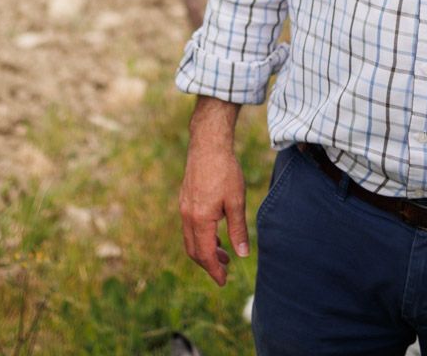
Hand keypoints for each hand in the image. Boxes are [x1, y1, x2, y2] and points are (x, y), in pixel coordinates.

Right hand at [179, 140, 249, 285]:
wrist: (208, 144)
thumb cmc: (225, 171)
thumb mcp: (236, 202)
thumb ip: (238, 230)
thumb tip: (242, 254)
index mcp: (200, 219)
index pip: (205, 254)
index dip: (215, 270)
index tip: (224, 282)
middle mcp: (187, 216)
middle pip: (194, 251)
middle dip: (209, 264)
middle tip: (225, 272)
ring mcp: (184, 208)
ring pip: (190, 239)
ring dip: (205, 251)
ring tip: (224, 255)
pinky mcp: (184, 200)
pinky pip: (189, 227)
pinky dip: (201, 237)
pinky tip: (216, 235)